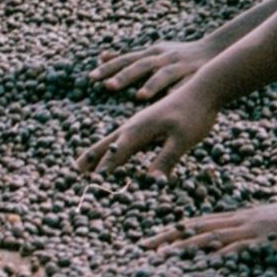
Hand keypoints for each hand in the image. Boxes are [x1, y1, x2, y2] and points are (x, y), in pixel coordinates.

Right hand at [79, 86, 218, 179]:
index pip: (115, 155)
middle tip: (72, 174)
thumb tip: (152, 181)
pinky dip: (110, 148)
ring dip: (95, 154)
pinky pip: (121, 139)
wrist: (204, 89)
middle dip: (89, 160)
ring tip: (82, 165)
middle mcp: (133, 126)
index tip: (89, 188)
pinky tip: (110, 152)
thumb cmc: (194, 114)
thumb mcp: (183, 139)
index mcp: (138, 131)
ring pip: (110, 141)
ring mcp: (138, 124)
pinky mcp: (145, 124)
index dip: (102, 172)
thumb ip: (166, 159)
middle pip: (105, 146)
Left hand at [91, 36, 215, 99]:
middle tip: (107, 87)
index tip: (90, 78)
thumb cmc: (178, 55)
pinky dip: (179, 91)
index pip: (126, 60)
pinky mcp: (197, 75)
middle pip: (140, 65)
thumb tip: (102, 55)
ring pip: (164, 74)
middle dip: (124, 76)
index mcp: (151, 53)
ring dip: (151, 84)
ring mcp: (180, 66)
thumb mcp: (153, 52)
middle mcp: (163, 58)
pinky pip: (187, 84)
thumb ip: (129, 57)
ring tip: (139, 96)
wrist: (217, 50)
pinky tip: (170, 100)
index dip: (108, 68)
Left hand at [150, 192, 276, 258]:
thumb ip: (259, 236)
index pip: (202, 222)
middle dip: (168, 237)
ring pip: (211, 238)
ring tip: (160, 256)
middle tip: (141, 247)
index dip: (176, 230)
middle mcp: (243, 222)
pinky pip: (239, 250)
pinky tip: (202, 264)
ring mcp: (255, 231)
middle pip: (197, 228)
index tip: (154, 238)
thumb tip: (245, 249)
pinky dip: (220, 257)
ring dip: (184, 248)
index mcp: (244, 217)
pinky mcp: (269, 242)